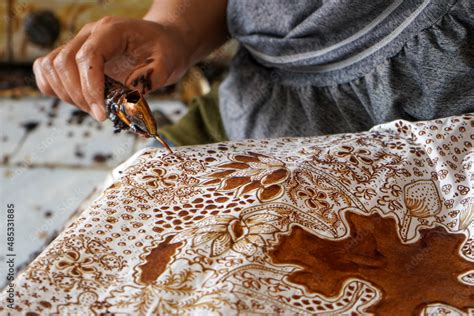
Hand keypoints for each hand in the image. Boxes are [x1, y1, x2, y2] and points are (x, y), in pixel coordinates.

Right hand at [33, 17, 190, 120]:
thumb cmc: (166, 50)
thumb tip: (125, 103)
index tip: (102, 114)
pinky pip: (46, 69)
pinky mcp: (73, 56)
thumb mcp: (168, 64)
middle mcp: (90, 34)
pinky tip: (79, 99)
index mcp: (112, 31)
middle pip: (63, 63)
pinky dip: (55, 88)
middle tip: (101, 114)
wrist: (163, 41)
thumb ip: (148, 81)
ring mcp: (78, 43)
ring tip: (93, 107)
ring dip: (67, 95)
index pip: (88, 57)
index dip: (90, 88)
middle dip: (79, 96)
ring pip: (50, 67)